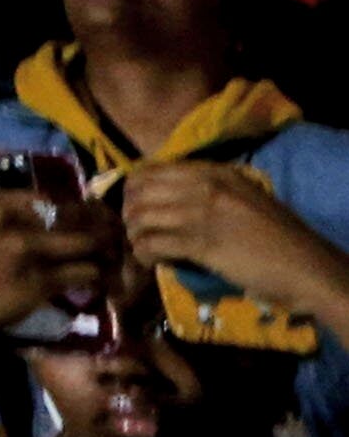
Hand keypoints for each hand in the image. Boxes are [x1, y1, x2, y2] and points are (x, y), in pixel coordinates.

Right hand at [0, 181, 116, 356]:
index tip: (82, 215)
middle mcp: (8, 218)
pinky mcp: (42, 281)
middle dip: (94, 223)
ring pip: (84, 242)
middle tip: (109, 233)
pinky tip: (103, 281)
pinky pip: (84, 274)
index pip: (43, 196)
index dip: (70, 207)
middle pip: (69, 214)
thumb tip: (25, 220)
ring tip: (112, 255)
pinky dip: (98, 277)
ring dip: (103, 250)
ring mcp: (27, 250)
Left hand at [116, 159, 348, 328]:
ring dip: (134, 234)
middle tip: (135, 230)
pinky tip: (150, 261)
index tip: (134, 206)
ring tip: (142, 247)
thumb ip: (207, 192)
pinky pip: (152, 243)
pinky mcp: (201, 243)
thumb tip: (166, 199)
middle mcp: (204, 185)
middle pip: (138, 190)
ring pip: (140, 216)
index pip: (151, 169)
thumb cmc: (278, 237)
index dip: (134, 189)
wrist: (308, 267)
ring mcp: (201, 212)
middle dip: (128, 211)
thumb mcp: (242, 198)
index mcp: (214, 171)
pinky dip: (143, 253)